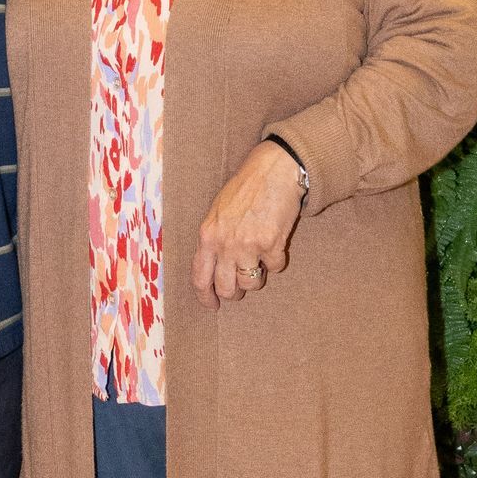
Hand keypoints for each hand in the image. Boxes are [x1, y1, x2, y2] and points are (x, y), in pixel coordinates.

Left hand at [192, 141, 303, 306]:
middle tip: (242, 285)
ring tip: (259, 262)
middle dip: (235, 292)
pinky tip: (275, 244)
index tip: (213, 305)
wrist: (273, 171)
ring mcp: (249, 245)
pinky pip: (275, 268)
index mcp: (207, 236)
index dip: (206, 298)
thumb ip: (212, 241)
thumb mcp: (217, 212)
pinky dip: (276, 261)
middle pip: (227, 289)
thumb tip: (212, 271)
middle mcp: (225, 244)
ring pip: (251, 283)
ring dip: (257, 278)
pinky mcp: (272, 243)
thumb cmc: (244, 189)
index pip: (200, 279)